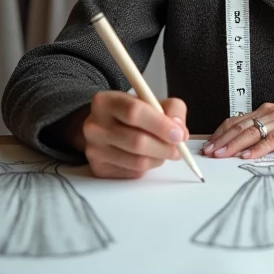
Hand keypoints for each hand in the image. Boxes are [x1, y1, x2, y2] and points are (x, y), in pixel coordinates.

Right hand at [70, 91, 189, 178]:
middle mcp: (94, 125)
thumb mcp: (152, 100)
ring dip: (158, 159)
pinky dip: (147, 167)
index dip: (161, 125)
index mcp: (105, 101)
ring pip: (137, 161)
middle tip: (178, 149)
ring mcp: (94, 149)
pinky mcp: (98, 168)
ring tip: (164, 151)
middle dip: (164, 147)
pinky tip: (147, 157)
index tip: (179, 134)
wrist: (104, 127)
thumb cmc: (132, 114)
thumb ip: (172, 109)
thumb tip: (179, 130)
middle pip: (136, 141)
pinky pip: (133, 173)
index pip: (134, 112)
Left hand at [201, 100, 273, 159]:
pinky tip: (247, 157)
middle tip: (208, 152)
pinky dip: (258, 149)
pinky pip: (272, 140)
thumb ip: (267, 133)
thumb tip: (245, 148)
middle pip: (240, 126)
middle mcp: (272, 112)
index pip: (236, 121)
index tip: (208, 145)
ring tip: (220, 155)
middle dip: (221, 140)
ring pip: (252, 132)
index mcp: (267, 111)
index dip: (220, 133)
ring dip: (233, 145)